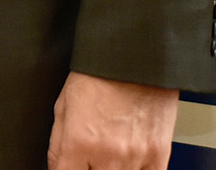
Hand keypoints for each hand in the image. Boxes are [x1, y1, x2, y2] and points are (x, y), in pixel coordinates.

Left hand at [47, 71, 177, 169]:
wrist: (135, 56)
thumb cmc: (98, 74)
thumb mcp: (64, 104)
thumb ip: (58, 143)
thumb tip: (55, 167)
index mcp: (80, 141)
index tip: (69, 166)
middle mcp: (108, 154)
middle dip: (89, 169)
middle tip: (90, 157)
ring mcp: (136, 157)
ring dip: (112, 168)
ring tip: (109, 153)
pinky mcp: (159, 154)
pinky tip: (129, 161)